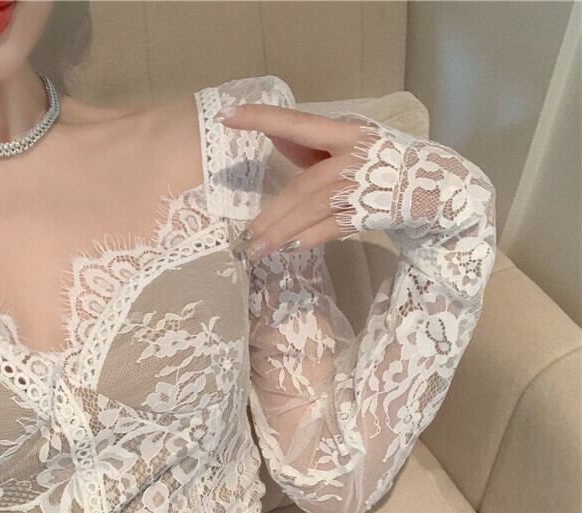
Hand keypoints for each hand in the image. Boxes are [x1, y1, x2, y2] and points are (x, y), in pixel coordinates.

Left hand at [215, 102, 369, 260]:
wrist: (434, 186)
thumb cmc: (381, 163)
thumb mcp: (348, 145)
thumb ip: (309, 144)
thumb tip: (272, 133)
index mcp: (345, 133)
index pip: (298, 123)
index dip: (262, 117)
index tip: (227, 114)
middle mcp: (354, 157)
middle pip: (302, 185)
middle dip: (271, 213)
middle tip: (245, 235)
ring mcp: (363, 186)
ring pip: (313, 209)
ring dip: (281, 230)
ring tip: (257, 249)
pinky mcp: (371, 213)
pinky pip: (333, 228)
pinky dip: (309, 238)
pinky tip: (289, 248)